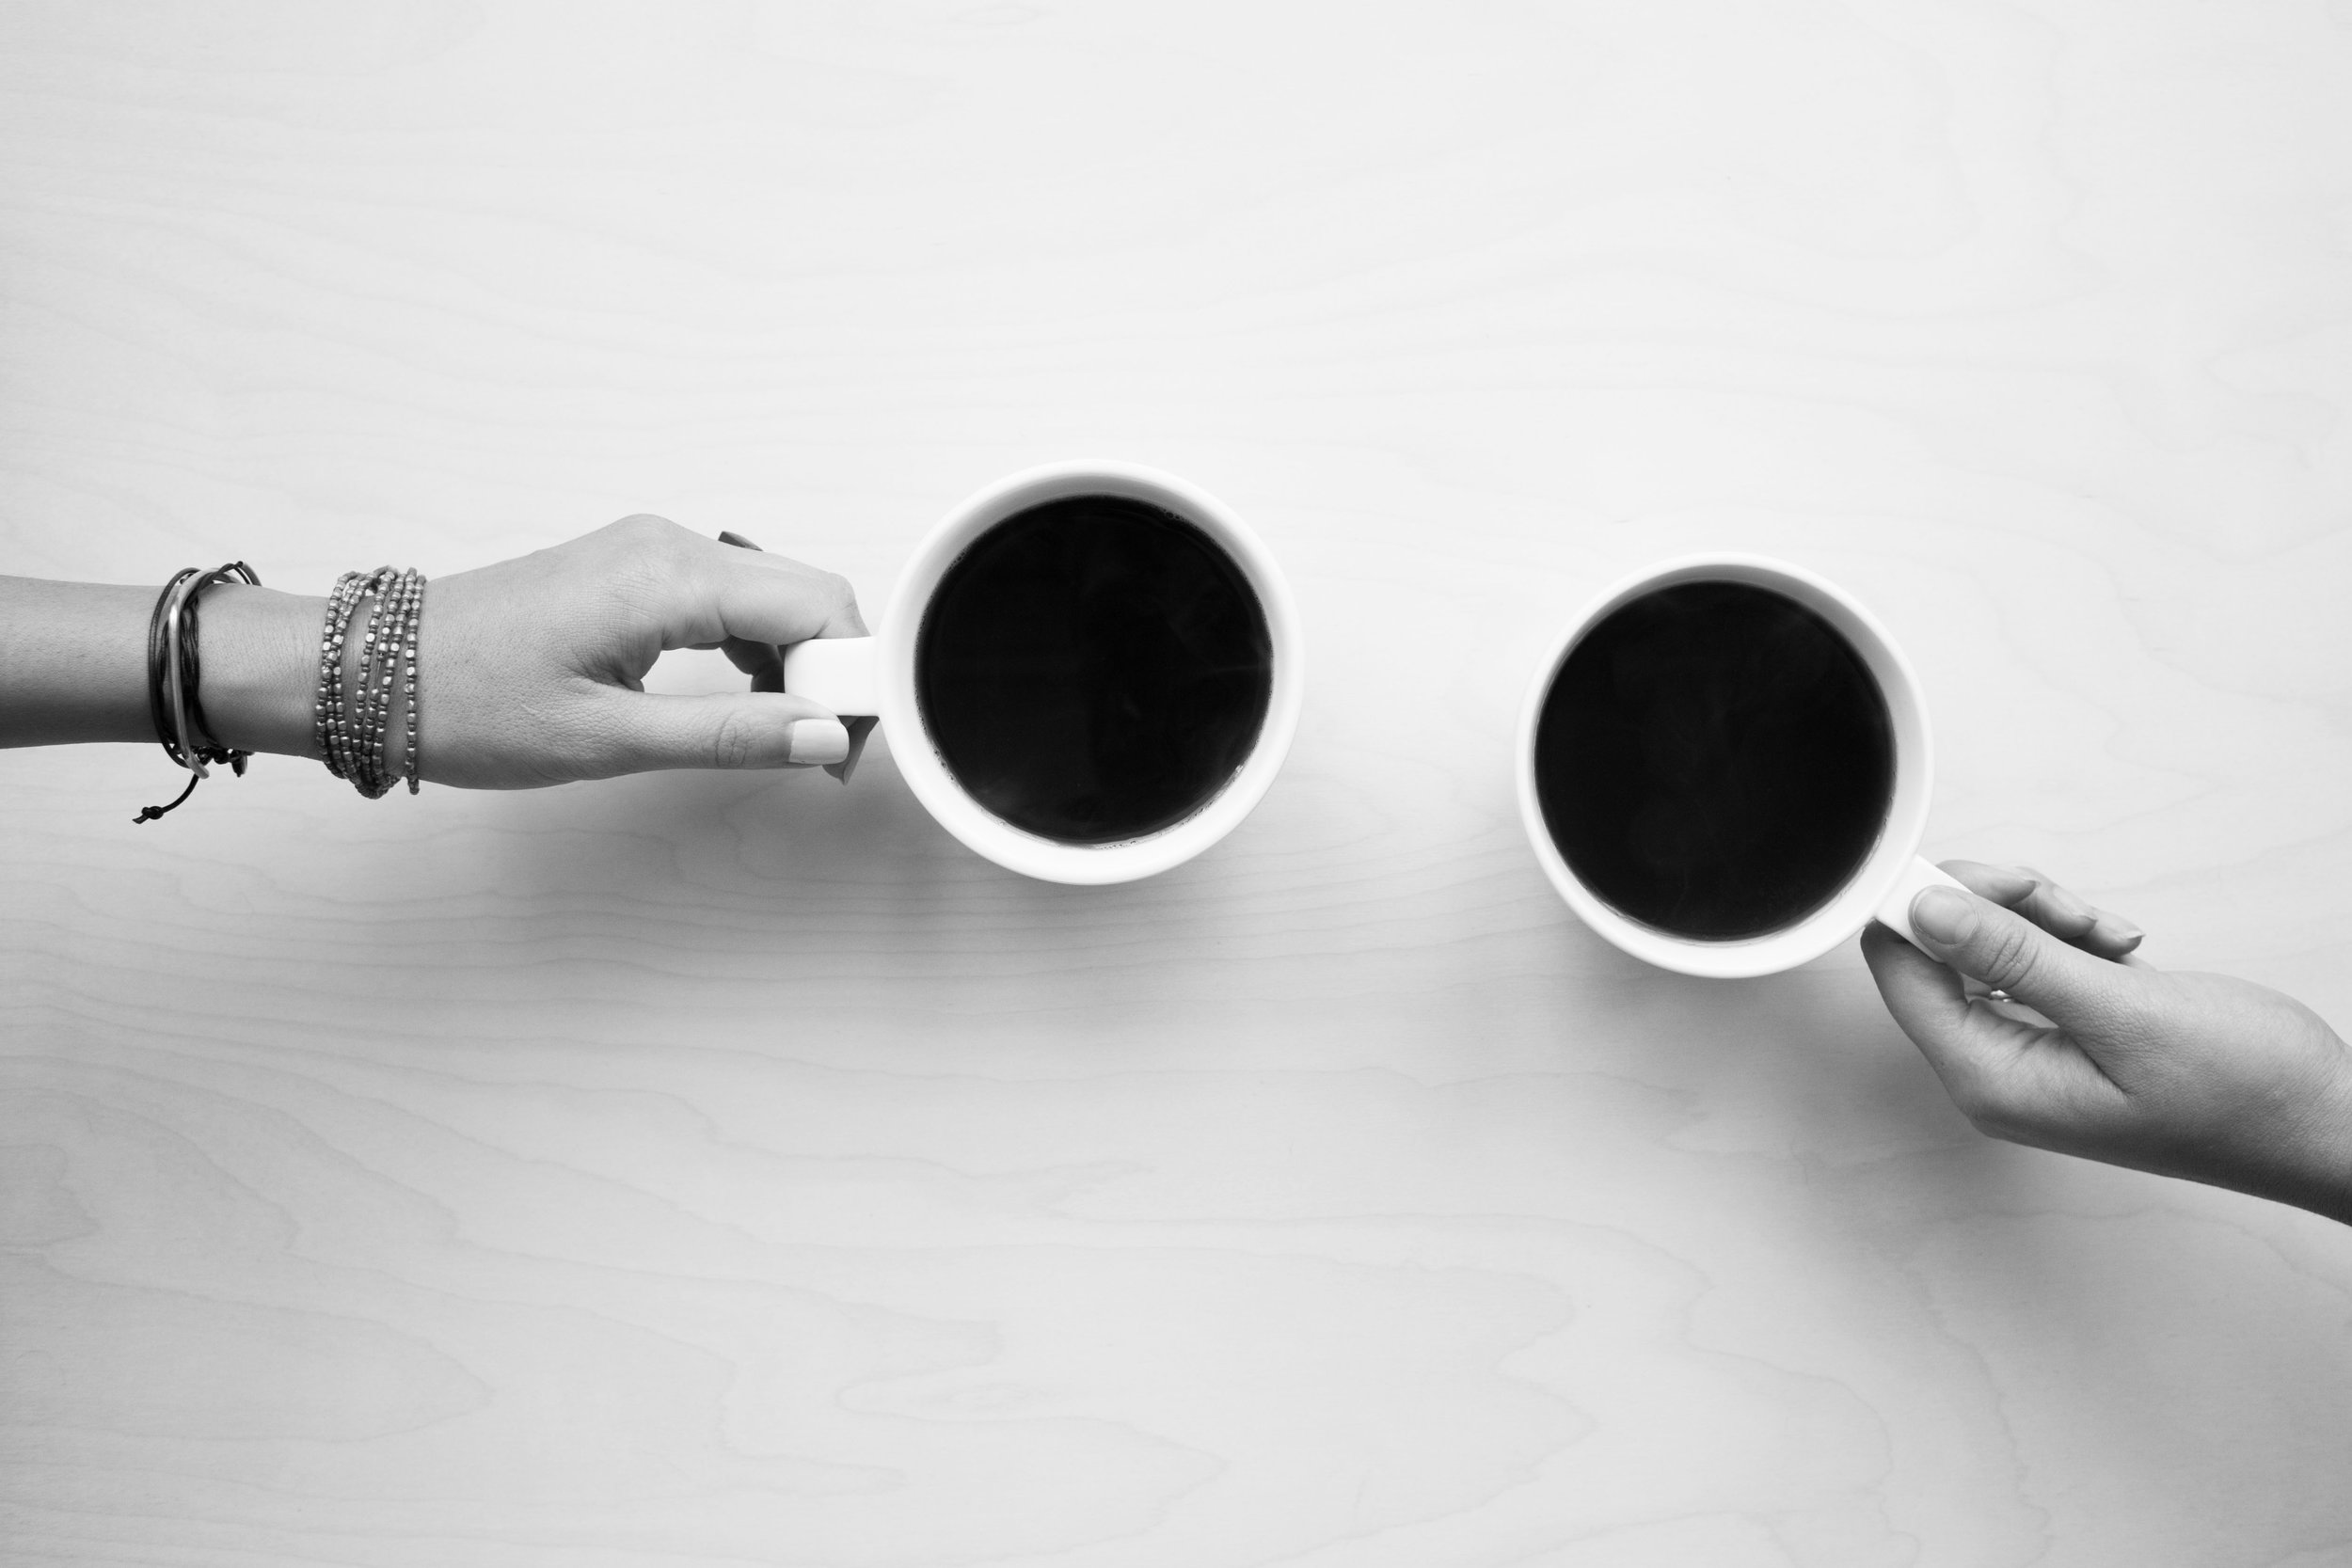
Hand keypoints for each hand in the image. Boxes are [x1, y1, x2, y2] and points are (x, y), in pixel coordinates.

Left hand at [416, 515, 870, 788]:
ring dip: (800, 663)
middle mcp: (668, 546)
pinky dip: (758, 649)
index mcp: (668, 577)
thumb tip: (824, 736)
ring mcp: (651, 552)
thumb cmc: (465, 702)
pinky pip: (731, 598)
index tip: (850, 746)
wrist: (369, 672)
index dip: (856, 676)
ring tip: (785, 736)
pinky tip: (746, 702)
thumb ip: (729, 735)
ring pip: (774, 596)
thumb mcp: (607, 739)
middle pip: (807, 594)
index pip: (818, 605)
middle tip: (825, 753)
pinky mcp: (634, 571)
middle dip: (837, 671)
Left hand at [1862, 861, 2351, 1223]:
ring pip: (1991, 943)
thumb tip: (1924, 911)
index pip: (1900, 970)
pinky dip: (2073, 938)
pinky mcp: (2067, 1028)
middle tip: (2070, 911)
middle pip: (1940, 947)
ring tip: (2114, 938)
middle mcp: (1995, 1069)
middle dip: (1999, 908)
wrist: (2324, 1123)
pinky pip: (2034, 959)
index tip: (1980, 879)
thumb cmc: (2243, 1093)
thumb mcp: (2122, 1012)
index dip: (1922, 908)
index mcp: (1989, 1078)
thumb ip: (2014, 958)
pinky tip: (2122, 950)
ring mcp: (2031, 1048)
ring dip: (2045, 918)